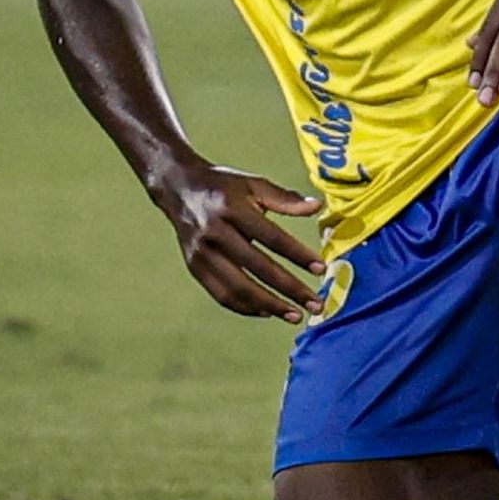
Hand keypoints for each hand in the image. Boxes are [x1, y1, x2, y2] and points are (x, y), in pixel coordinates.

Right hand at [155, 163, 324, 322]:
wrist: (178, 187)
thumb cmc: (222, 186)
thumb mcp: (253, 184)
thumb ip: (285, 198)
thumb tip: (317, 206)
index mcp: (232, 208)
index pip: (271, 237)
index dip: (298, 255)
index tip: (320, 269)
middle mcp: (215, 232)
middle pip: (257, 267)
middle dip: (289, 289)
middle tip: (315, 304)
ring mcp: (202, 253)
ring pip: (238, 288)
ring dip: (269, 305)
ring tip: (294, 315)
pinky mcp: (195, 267)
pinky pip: (222, 294)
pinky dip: (245, 307)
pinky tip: (267, 311)